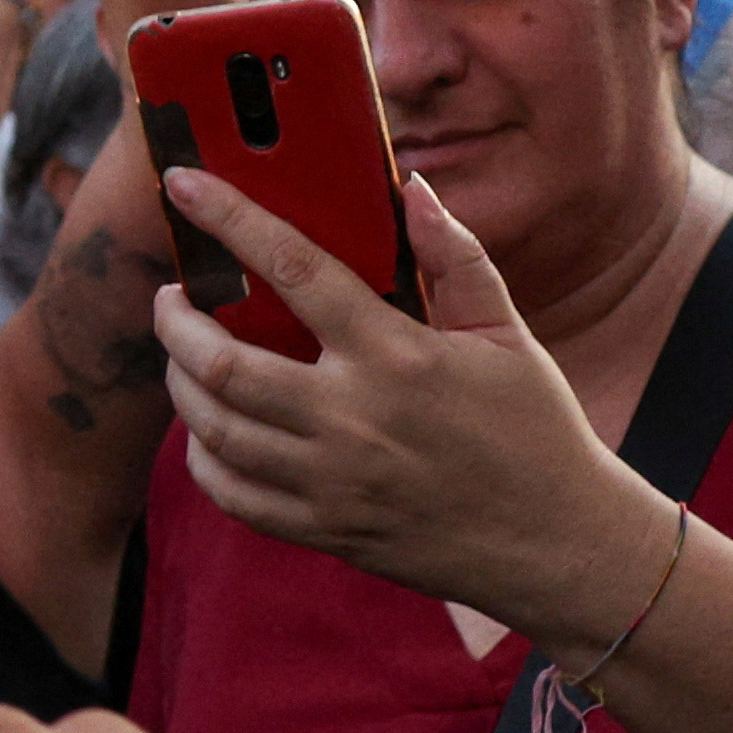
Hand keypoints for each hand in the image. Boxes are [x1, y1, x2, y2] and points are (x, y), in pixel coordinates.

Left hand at [153, 171, 675, 647]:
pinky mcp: (326, 531)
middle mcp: (354, 420)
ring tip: (183, 356)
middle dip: (176, 322)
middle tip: (172, 297)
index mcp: (398, 357)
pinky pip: (233, 496)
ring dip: (180, 384)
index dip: (231, 220)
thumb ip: (455, 256)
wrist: (560, 546)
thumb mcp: (507, 334)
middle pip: (224, 365)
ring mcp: (333, 483)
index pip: (296, 270)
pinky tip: (208, 429)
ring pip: (215, 431)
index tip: (185, 186)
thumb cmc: (535, 431)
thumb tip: (411, 188)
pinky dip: (204, 456)